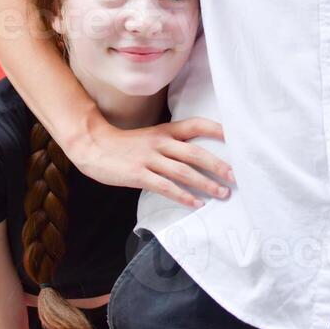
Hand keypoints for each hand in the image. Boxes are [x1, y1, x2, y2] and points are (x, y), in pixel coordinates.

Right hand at [66, 117, 233, 208]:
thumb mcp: (150, 137)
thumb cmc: (125, 144)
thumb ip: (172, 143)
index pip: (196, 124)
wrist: (93, 145)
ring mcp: (149, 159)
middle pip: (195, 153)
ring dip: (205, 184)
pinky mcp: (139, 175)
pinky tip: (196, 204)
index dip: (217, 130)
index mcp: (165, 131)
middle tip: (236, 177)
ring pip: (184, 171)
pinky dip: (183, 196)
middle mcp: (160, 143)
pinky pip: (165, 186)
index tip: (236, 138)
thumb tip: (198, 157)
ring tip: (222, 194)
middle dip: (218, 165)